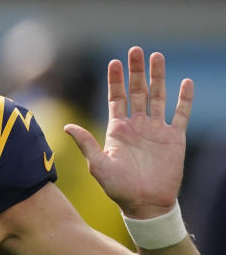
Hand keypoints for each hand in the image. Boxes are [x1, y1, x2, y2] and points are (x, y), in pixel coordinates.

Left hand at [64, 47, 191, 218]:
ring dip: (158, 77)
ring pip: (158, 96)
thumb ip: (86, 143)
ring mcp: (156, 130)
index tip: (114, 61)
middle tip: (136, 50)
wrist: (145, 204)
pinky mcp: (174, 138)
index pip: (116, 98)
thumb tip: (68, 125)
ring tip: (157, 56)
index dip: (115, 80)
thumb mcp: (98, 164)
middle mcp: (137, 125)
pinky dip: (184, 99)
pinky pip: (181, 114)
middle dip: (136, 71)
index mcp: (117, 129)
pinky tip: (185, 82)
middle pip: (136, 91)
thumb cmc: (118, 188)